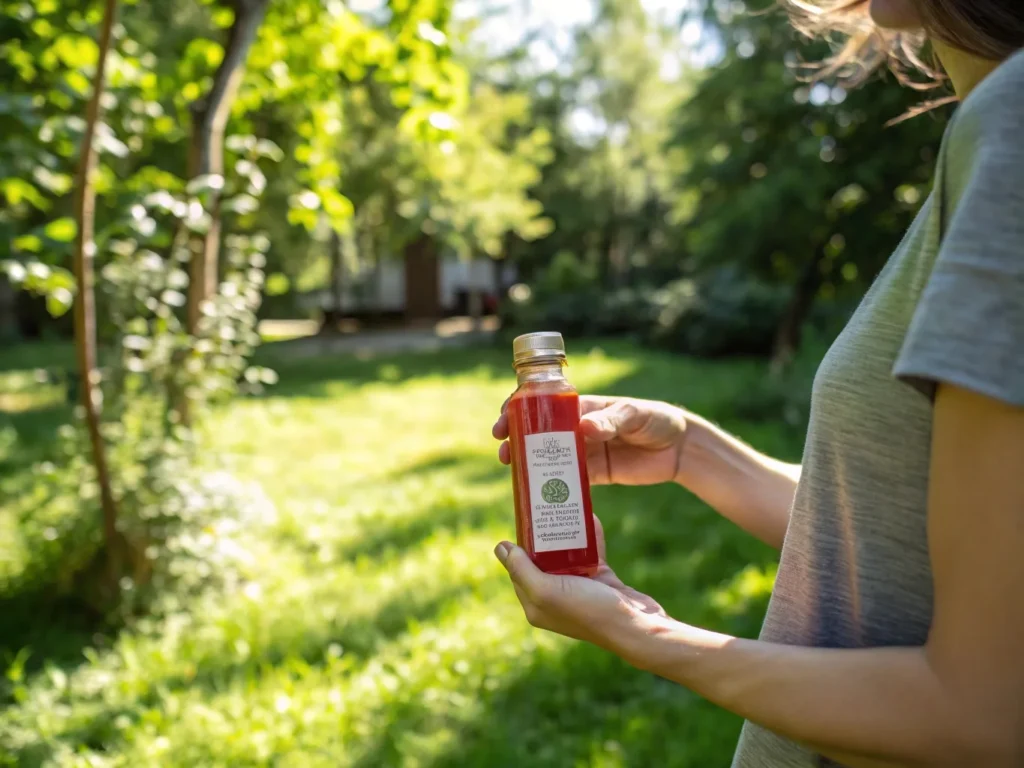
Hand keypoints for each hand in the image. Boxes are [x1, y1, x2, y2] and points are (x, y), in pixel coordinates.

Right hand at [492, 395, 689, 485]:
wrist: (680, 449)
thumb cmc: (656, 420)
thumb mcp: (635, 414)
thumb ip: (611, 420)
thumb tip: (585, 428)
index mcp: (584, 407)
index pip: (545, 405)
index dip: (521, 409)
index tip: (505, 417)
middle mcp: (578, 428)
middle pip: (539, 432)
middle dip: (516, 438)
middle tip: (502, 449)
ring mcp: (584, 452)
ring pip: (548, 457)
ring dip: (527, 463)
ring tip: (511, 469)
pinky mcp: (594, 475)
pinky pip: (567, 481)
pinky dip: (550, 486)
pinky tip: (535, 494)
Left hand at [493, 516, 665, 659]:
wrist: (638, 625)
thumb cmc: (590, 610)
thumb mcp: (547, 591)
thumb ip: (521, 570)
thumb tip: (499, 548)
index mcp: (537, 605)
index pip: (518, 571)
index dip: (518, 547)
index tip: (523, 521)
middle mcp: (555, 598)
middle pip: (541, 560)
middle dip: (542, 536)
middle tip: (544, 509)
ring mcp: (579, 590)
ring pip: (566, 555)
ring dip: (566, 533)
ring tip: (564, 508)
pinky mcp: (601, 581)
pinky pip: (590, 554)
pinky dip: (590, 537)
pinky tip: (590, 518)